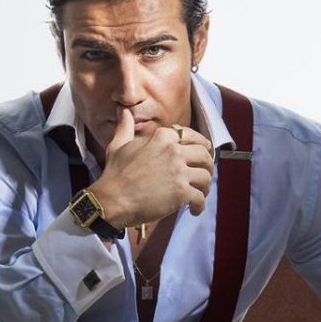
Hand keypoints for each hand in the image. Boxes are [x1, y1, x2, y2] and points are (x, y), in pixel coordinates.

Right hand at [89, 107, 213, 229]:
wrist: (112, 200)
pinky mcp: (181, 192)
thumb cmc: (114, 174)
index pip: (192, 136)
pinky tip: (194, 209)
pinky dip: (200, 205)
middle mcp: (174, 151)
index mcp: (162, 137)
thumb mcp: (118, 145)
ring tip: (200, 193)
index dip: (201, 145)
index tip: (204, 152)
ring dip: (206, 187)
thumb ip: (125, 127)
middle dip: (208, 166)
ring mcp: (179, 172)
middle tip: (204, 175)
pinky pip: (200, 198)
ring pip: (206, 177)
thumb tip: (124, 112)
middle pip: (204, 155)